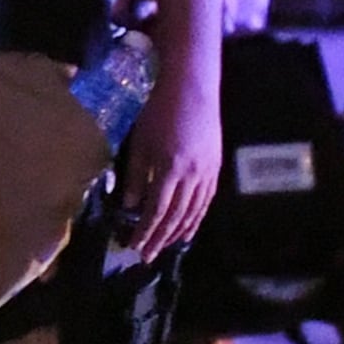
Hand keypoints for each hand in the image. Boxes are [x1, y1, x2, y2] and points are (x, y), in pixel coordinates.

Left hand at [116, 78, 222, 263]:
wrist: (191, 87)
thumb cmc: (158, 110)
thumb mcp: (139, 142)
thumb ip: (134, 176)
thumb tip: (128, 205)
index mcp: (170, 169)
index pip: (156, 211)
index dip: (145, 231)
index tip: (135, 246)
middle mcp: (192, 176)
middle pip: (176, 216)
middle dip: (161, 238)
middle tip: (148, 255)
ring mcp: (208, 172)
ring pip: (194, 211)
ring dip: (179, 232)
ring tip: (166, 247)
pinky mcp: (216, 167)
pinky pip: (206, 200)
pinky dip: (197, 218)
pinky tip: (189, 228)